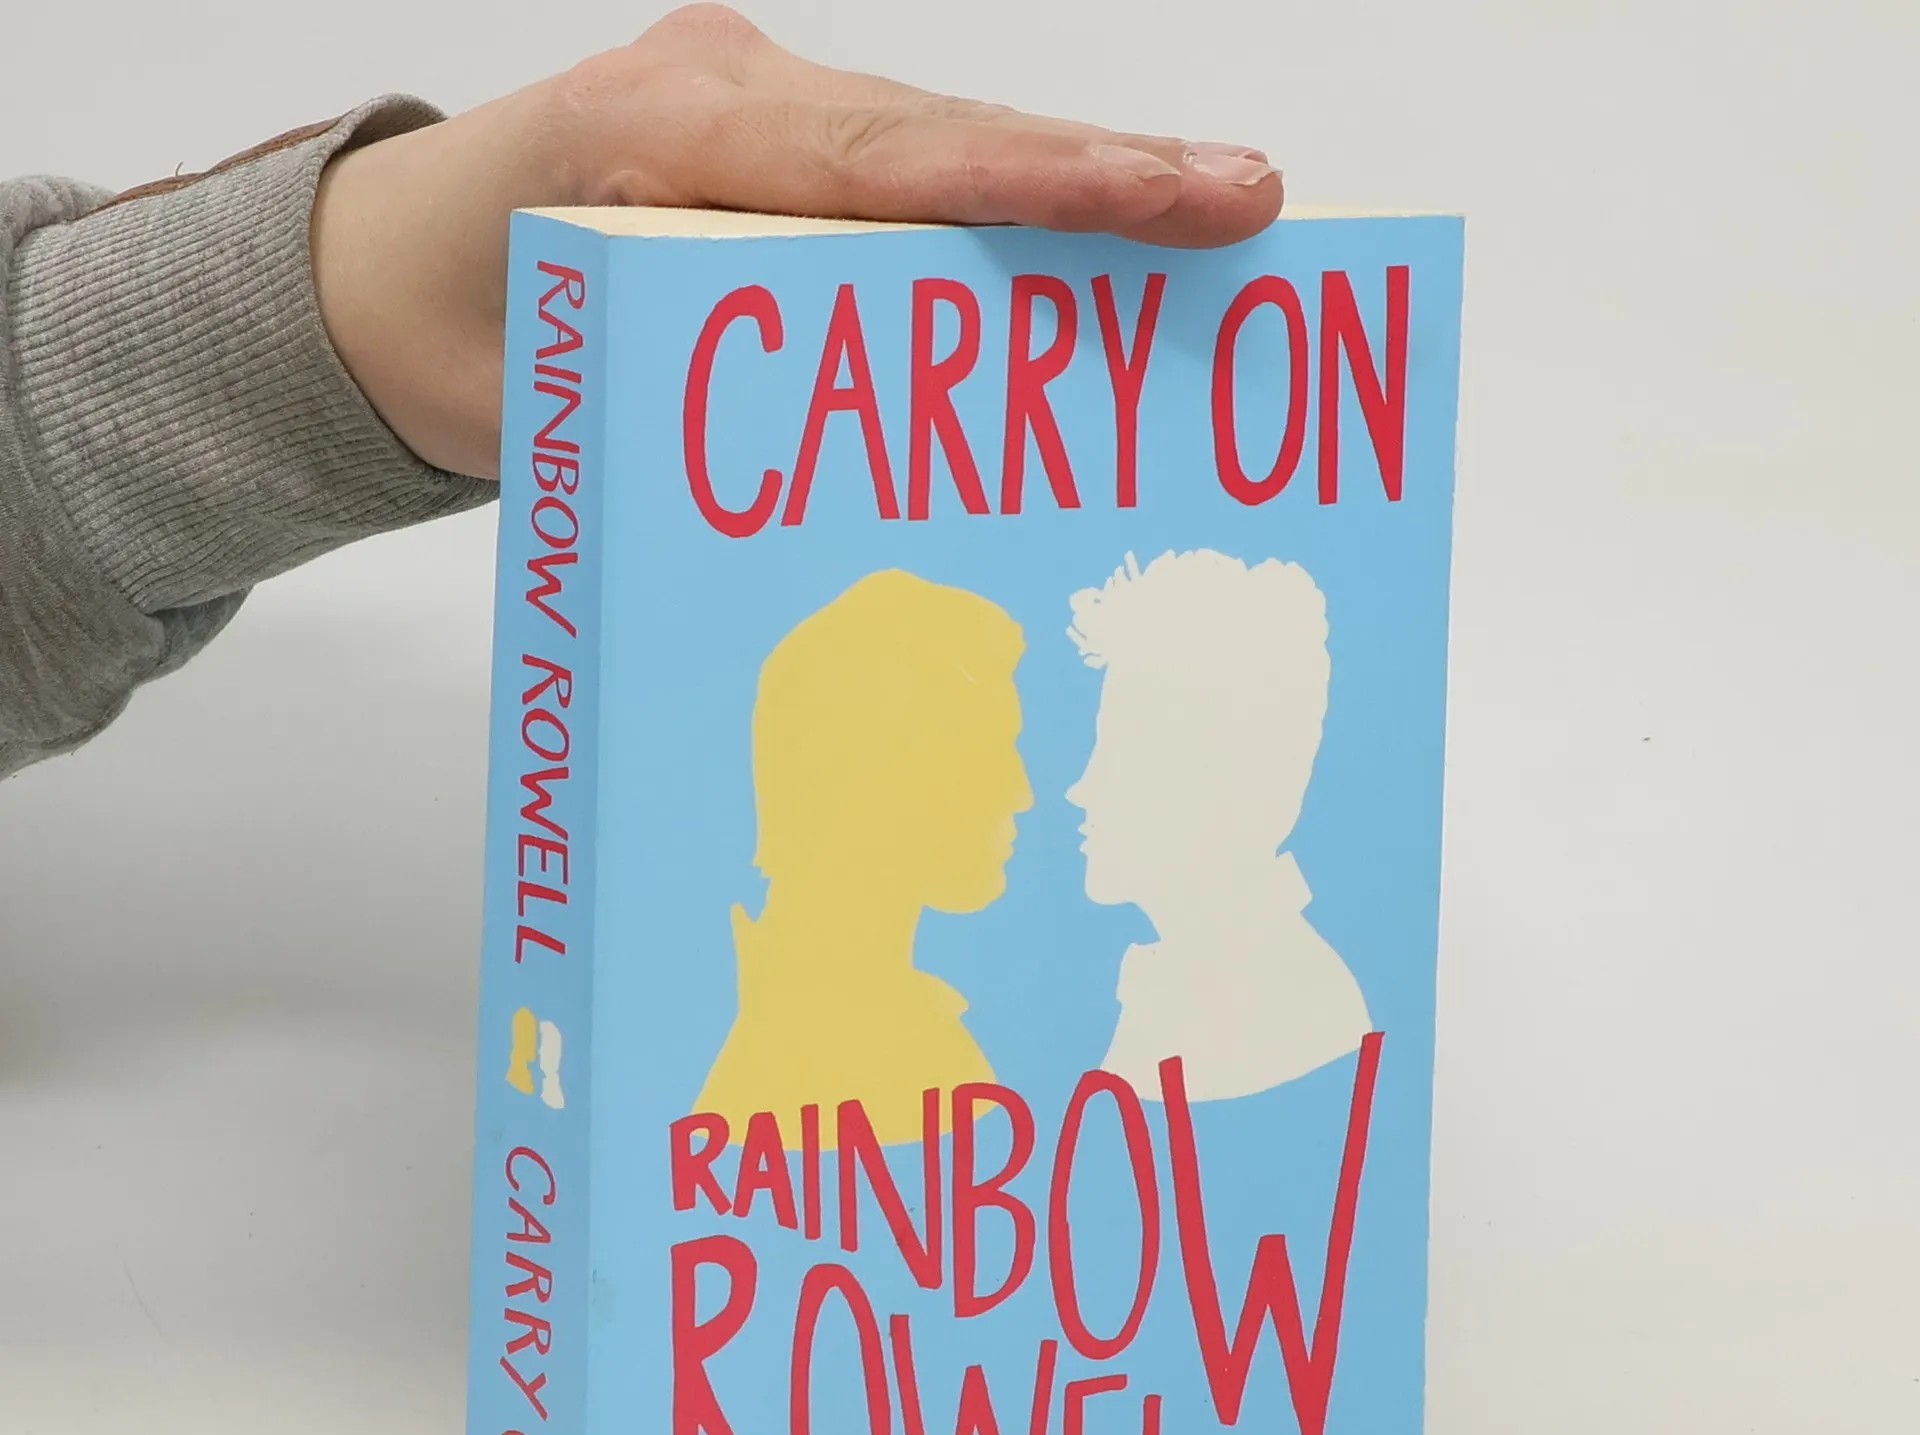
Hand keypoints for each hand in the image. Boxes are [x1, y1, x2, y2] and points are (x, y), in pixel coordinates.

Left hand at [310, 4, 1281, 478]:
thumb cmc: (468, 345)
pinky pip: (905, 171)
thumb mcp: (569, 379)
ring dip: (1071, 188)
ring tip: (1207, 211)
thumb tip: (880, 440)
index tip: (1167, 196)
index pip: (890, 159)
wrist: (386, 283)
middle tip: (1243, 198)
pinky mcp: (773, 140)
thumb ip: (713, 378)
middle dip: (1100, 173)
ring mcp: (755, 103)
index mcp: (670, 129)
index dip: (1038, 182)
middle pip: (945, 133)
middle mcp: (730, 90)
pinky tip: (1101, 234)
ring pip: (940, 145)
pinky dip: (1001, 211)